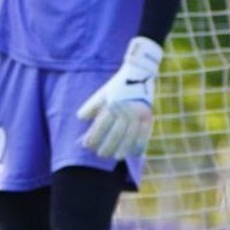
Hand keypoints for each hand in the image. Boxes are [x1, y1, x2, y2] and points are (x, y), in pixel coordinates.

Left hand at [75, 36, 163, 159]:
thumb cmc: (117, 86)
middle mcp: (126, 110)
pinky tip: (133, 153)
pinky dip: (139, 144)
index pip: (101, 125)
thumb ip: (91, 106)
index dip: (94, 136)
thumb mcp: (102, 93)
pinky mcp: (149, 116)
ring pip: (130, 136)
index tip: (87, 145)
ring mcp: (138, 114)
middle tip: (100, 154)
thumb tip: (80, 119)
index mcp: (112, 104)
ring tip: (115, 156)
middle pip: (116, 133)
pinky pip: (144, 133)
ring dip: (123, 148)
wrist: (139, 73)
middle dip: (107, 146)